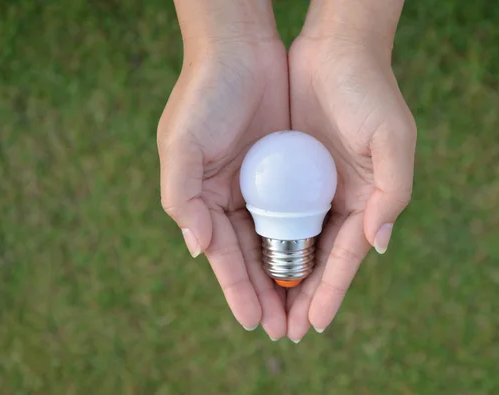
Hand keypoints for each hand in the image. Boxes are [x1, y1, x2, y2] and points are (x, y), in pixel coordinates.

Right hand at [157, 1, 288, 339]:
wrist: (241, 48)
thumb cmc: (204, 95)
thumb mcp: (180, 145)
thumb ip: (181, 198)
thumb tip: (198, 248)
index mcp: (204, 198)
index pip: (223, 255)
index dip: (238, 289)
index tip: (253, 322)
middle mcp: (233, 198)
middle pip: (252, 257)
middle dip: (266, 293)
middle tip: (283, 329)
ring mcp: (262, 185)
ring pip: (277, 242)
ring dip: (288, 276)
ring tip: (302, 311)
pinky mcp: (289, 170)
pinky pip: (299, 212)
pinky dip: (306, 240)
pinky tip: (317, 264)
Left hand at [286, 2, 416, 340]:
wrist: (334, 48)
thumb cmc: (369, 91)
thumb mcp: (392, 139)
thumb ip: (392, 194)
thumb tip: (376, 246)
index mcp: (367, 199)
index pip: (345, 257)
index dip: (330, 292)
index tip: (313, 325)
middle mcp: (339, 200)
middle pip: (317, 260)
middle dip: (301, 296)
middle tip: (284, 331)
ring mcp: (311, 188)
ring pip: (292, 244)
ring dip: (279, 278)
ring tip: (264, 311)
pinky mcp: (286, 171)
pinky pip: (273, 214)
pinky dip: (264, 242)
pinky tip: (250, 264)